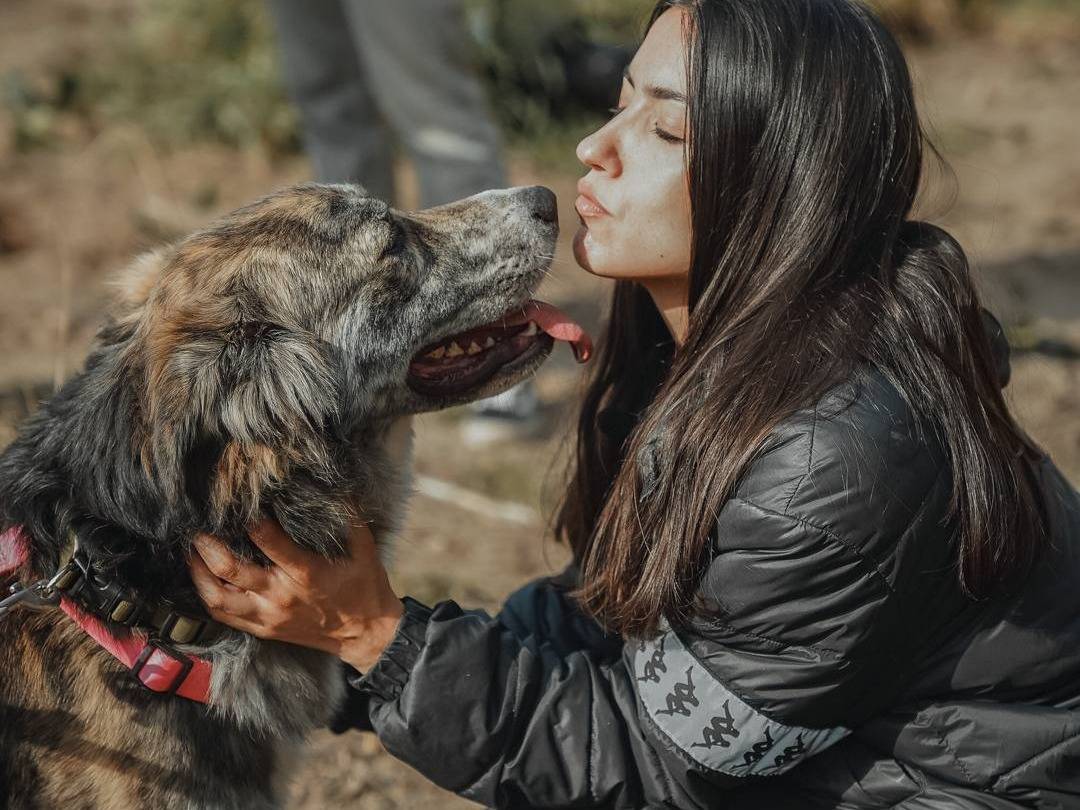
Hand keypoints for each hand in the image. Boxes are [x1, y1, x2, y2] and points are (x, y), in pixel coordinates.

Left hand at [189, 520, 402, 671]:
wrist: (366, 633)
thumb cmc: (364, 586)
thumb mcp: (364, 549)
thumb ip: (350, 516)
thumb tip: (339, 483)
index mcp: (306, 572)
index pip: (266, 540)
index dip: (249, 519)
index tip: (238, 502)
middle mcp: (282, 596)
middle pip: (231, 569)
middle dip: (209, 545)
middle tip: (197, 526)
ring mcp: (269, 616)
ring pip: (218, 597)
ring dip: (199, 573)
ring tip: (191, 552)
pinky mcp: (263, 629)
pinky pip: (224, 616)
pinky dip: (206, 597)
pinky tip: (201, 579)